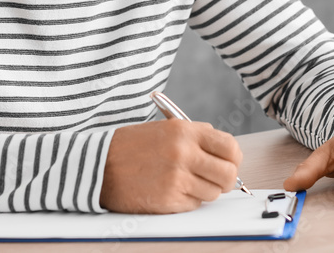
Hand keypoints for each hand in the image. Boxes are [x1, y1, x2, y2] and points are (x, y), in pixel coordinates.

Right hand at [100, 119, 242, 212]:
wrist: (99, 165)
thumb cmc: (132, 146)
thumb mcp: (166, 129)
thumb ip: (196, 137)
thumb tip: (225, 152)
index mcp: (185, 131)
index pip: (230, 147)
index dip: (233, 158)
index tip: (229, 162)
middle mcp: (184, 153)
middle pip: (228, 174)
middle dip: (225, 179)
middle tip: (215, 179)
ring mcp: (177, 178)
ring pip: (213, 192)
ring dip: (204, 190)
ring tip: (185, 182)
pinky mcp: (168, 199)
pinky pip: (194, 204)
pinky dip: (187, 200)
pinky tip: (170, 189)